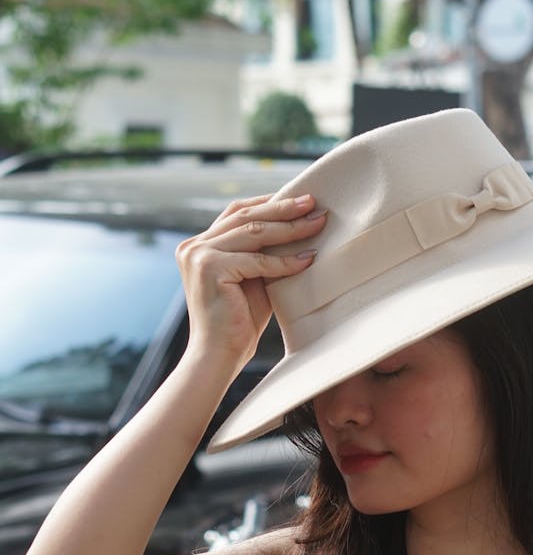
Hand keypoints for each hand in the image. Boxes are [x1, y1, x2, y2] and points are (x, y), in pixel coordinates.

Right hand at [175, 193, 326, 374]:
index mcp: (199, 245)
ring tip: (317, 223)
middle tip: (313, 203)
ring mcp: (199, 255)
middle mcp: (194, 246)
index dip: (268, 202)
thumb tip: (296, 227)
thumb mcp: (252, 279)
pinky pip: (258, 260)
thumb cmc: (238, 323)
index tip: (299, 198)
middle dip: (283, 208)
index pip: (236, 212)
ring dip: (289, 228)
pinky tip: (307, 260)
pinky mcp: (210, 268)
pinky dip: (284, 261)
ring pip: (253, 231)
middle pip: (245, 215)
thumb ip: (262, 254)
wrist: (218, 356)